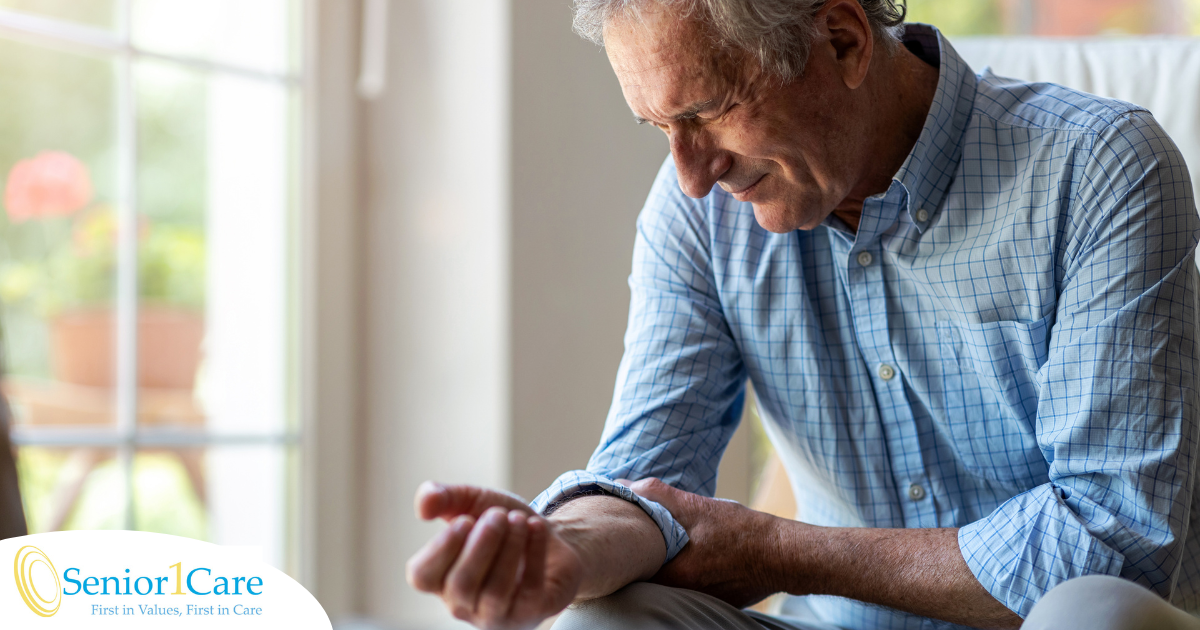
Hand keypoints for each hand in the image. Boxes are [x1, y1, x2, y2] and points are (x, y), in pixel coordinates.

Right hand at [405, 482, 583, 628]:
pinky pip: (530, 589)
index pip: (423, 576)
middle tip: (498, 515)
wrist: (551, 537)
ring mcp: (496, 614)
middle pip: (461, 584)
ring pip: (495, 591)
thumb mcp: (470, 502)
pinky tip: (535, 527)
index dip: (442, 548)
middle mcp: (463, 604)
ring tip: (519, 519)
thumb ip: (442, 498)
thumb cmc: (502, 524)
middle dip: (482, 544)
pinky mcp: (530, 613)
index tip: (465, 520)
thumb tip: (423, 507)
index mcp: (441, 579)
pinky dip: (534, 553)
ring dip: (508, 548)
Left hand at [622, 477, 785, 608]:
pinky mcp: (713, 601)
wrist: (783, 554)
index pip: (631, 572)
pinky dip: (684, 576)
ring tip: (662, 548)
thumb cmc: (741, 530)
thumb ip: (657, 495)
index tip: (617, 540)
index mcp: (674, 575)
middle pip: (647, 581)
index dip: (621, 554)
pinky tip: (692, 559)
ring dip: (662, 568)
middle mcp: (683, 594)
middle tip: (636, 542)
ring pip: (667, 586)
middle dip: (640, 561)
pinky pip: (687, 590)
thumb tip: (623, 483)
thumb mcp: (697, 506)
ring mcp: (699, 601)